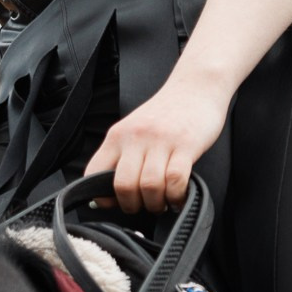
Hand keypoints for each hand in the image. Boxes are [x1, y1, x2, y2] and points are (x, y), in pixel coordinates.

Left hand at [84, 71, 232, 213]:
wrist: (196, 85)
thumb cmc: (166, 113)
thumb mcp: (134, 129)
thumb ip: (123, 155)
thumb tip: (110, 192)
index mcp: (118, 135)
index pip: (95, 172)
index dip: (102, 196)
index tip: (113, 204)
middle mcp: (136, 137)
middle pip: (124, 185)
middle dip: (133, 205)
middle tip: (143, 206)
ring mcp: (161, 140)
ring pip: (149, 186)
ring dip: (156, 204)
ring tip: (163, 202)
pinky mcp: (186, 144)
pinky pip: (175, 180)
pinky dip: (176, 196)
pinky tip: (178, 196)